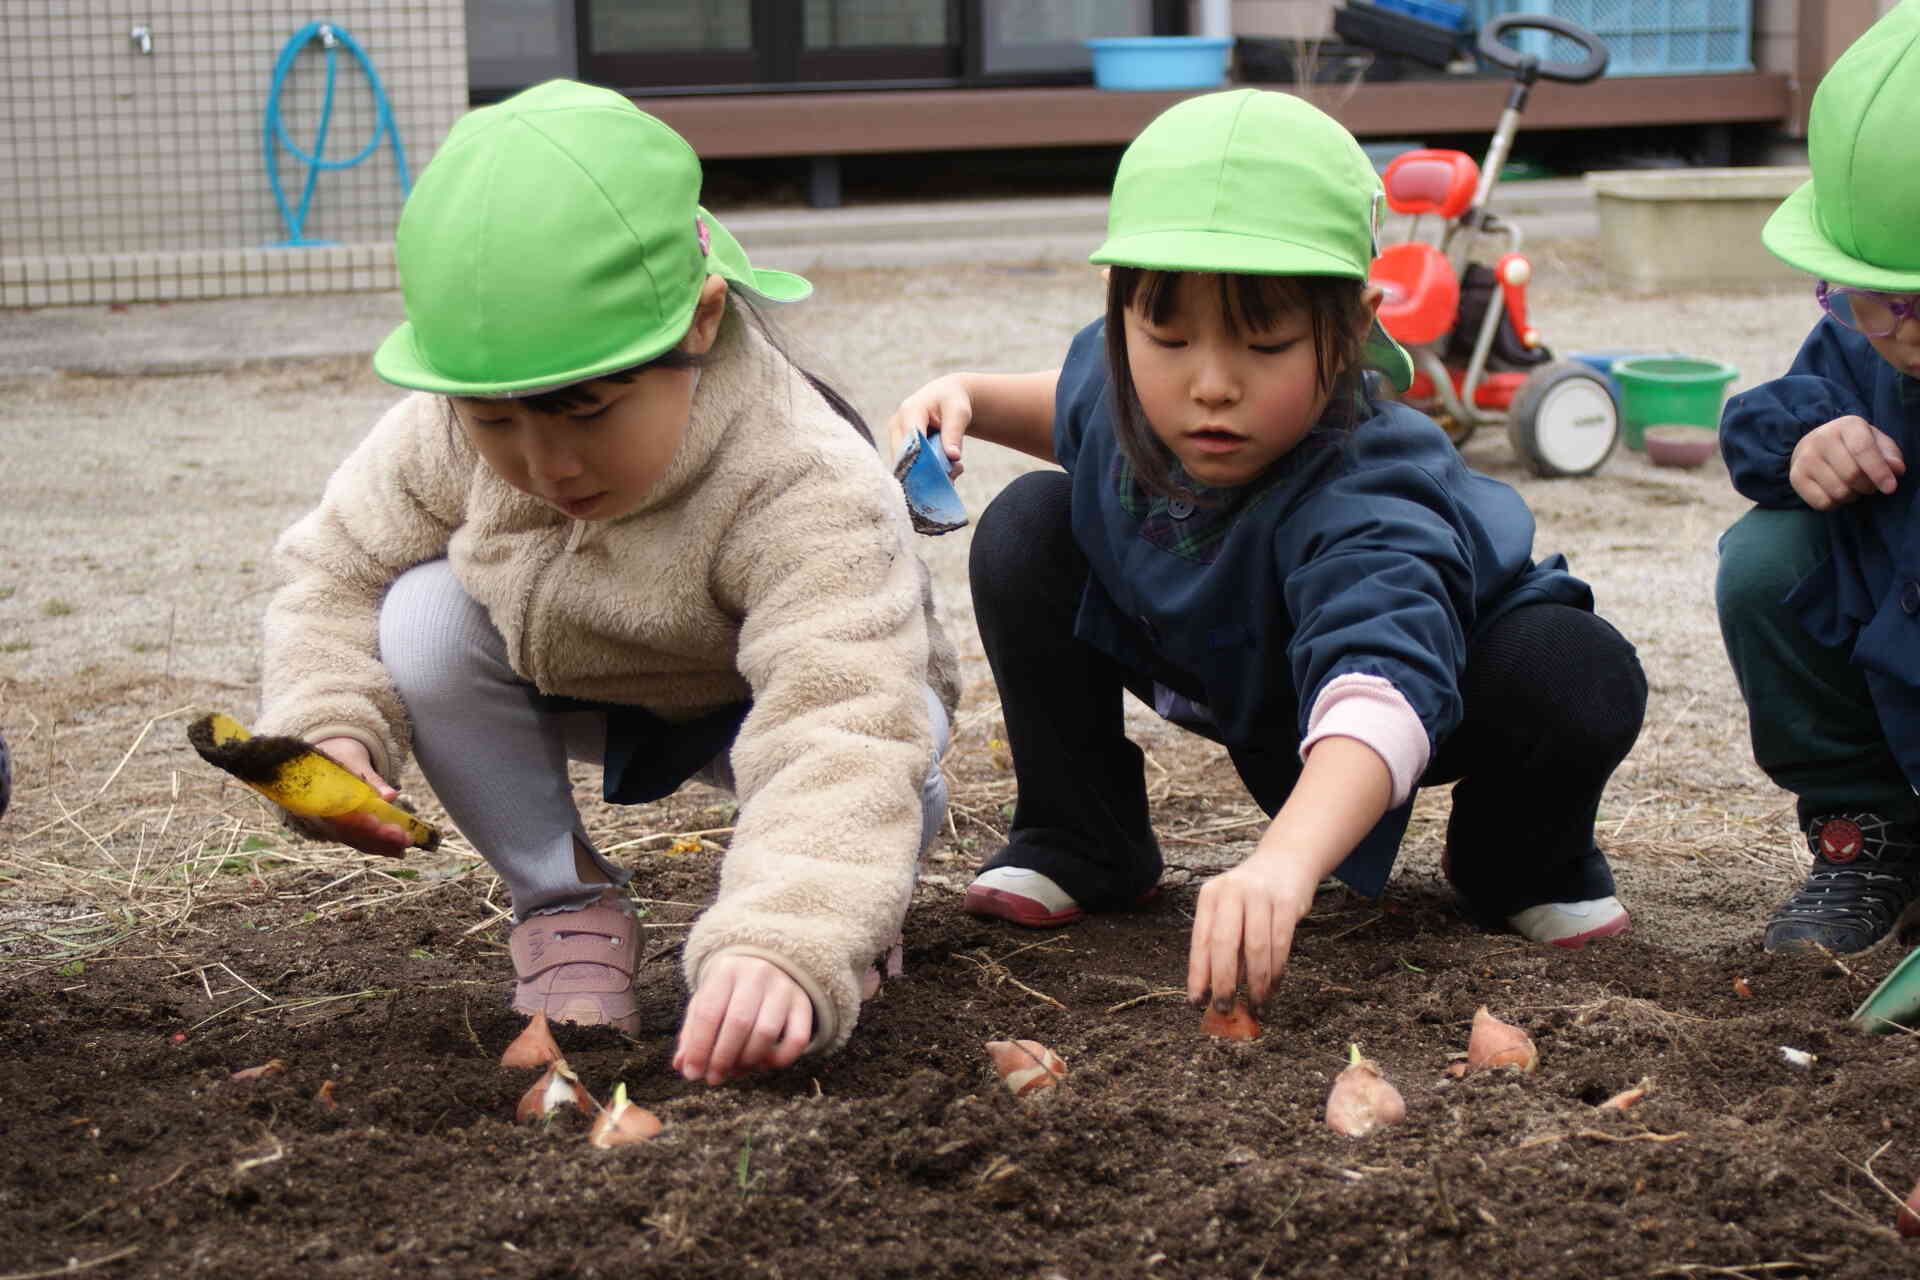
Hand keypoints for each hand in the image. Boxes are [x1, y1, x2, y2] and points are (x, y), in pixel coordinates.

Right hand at [307, 737, 411, 856]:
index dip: (356, 821)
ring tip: (405, 848)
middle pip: (352, 833)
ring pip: (357, 841)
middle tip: (404, 838)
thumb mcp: (357, 764)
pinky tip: (398, 851)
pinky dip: (379, 847)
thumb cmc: (344, 758)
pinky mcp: (346, 830)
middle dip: (378, 837)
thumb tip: (392, 795)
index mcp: (323, 797)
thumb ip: (373, 781)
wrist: (334, 757)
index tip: (376, 823)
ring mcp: (335, 826)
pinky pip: (361, 841)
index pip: (339, 815)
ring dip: (382, 846)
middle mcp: (326, 816)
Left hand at [672, 954, 813, 1084]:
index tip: (693, 1073)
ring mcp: (783, 988)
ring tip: (735, 1070)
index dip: (699, 1047)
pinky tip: (762, 1064)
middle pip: (738, 1023)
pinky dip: (779, 1060)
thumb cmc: (729, 993)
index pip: (709, 1012)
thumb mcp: (706, 1003)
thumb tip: (682, 1066)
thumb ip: (692, 1034)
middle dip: (722, 1058)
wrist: (766, 965)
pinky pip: (797, 1039)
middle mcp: (757, 974)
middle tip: (713, 1078)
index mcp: (726, 971)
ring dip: (747, 1061)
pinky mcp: (803, 1004)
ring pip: (766, 1032)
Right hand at [885, 374, 973, 478]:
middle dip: (927, 472)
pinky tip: (949, 472)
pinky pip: (910, 469)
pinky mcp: (900, 450)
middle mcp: (896, 426)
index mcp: (909, 412)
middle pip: (904, 458)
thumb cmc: (952, 402)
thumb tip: (953, 457)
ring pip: (906, 467)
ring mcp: (896, 439)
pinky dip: (929, 475)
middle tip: (952, 477)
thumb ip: (954, 432)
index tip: (942, 475)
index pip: (911, 441)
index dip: (923, 460)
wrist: (945, 397)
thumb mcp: (959, 412)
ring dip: (929, 476)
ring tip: (954, 472)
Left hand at [1186, 854, 1318, 1010]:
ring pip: (1256, 948)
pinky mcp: (1287, 902)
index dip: (1198, 974)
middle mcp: (1232, 891)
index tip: (1196, 1002)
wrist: (1286, 861)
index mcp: (1211, 895)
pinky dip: (1275, 970)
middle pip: (1224, 944)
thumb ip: (1222, 945)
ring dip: (1256, 983)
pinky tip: (1272, 987)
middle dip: (1224, 981)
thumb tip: (1216, 990)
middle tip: (1225, 1009)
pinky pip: (1280, 944)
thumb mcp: (1229, 910)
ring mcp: (1260, 894)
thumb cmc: (1250, 897)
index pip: (1201, 940)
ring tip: (1256, 1005)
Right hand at [1790, 415, 1904, 509]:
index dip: (1879, 472)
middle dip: (1867, 486)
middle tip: (1869, 486)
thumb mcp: (1876, 443)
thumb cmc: (1853, 445)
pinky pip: (1822, 503)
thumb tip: (1896, 469)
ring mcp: (1805, 458)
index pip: (1862, 450)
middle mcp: (1821, 439)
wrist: (1815, 445)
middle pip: (1851, 475)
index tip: (1890, 488)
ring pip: (1838, 492)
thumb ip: (1889, 455)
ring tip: (1852, 488)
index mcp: (1846, 426)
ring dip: (1852, 496)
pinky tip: (1836, 493)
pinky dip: (1835, 504)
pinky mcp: (1795, 477)